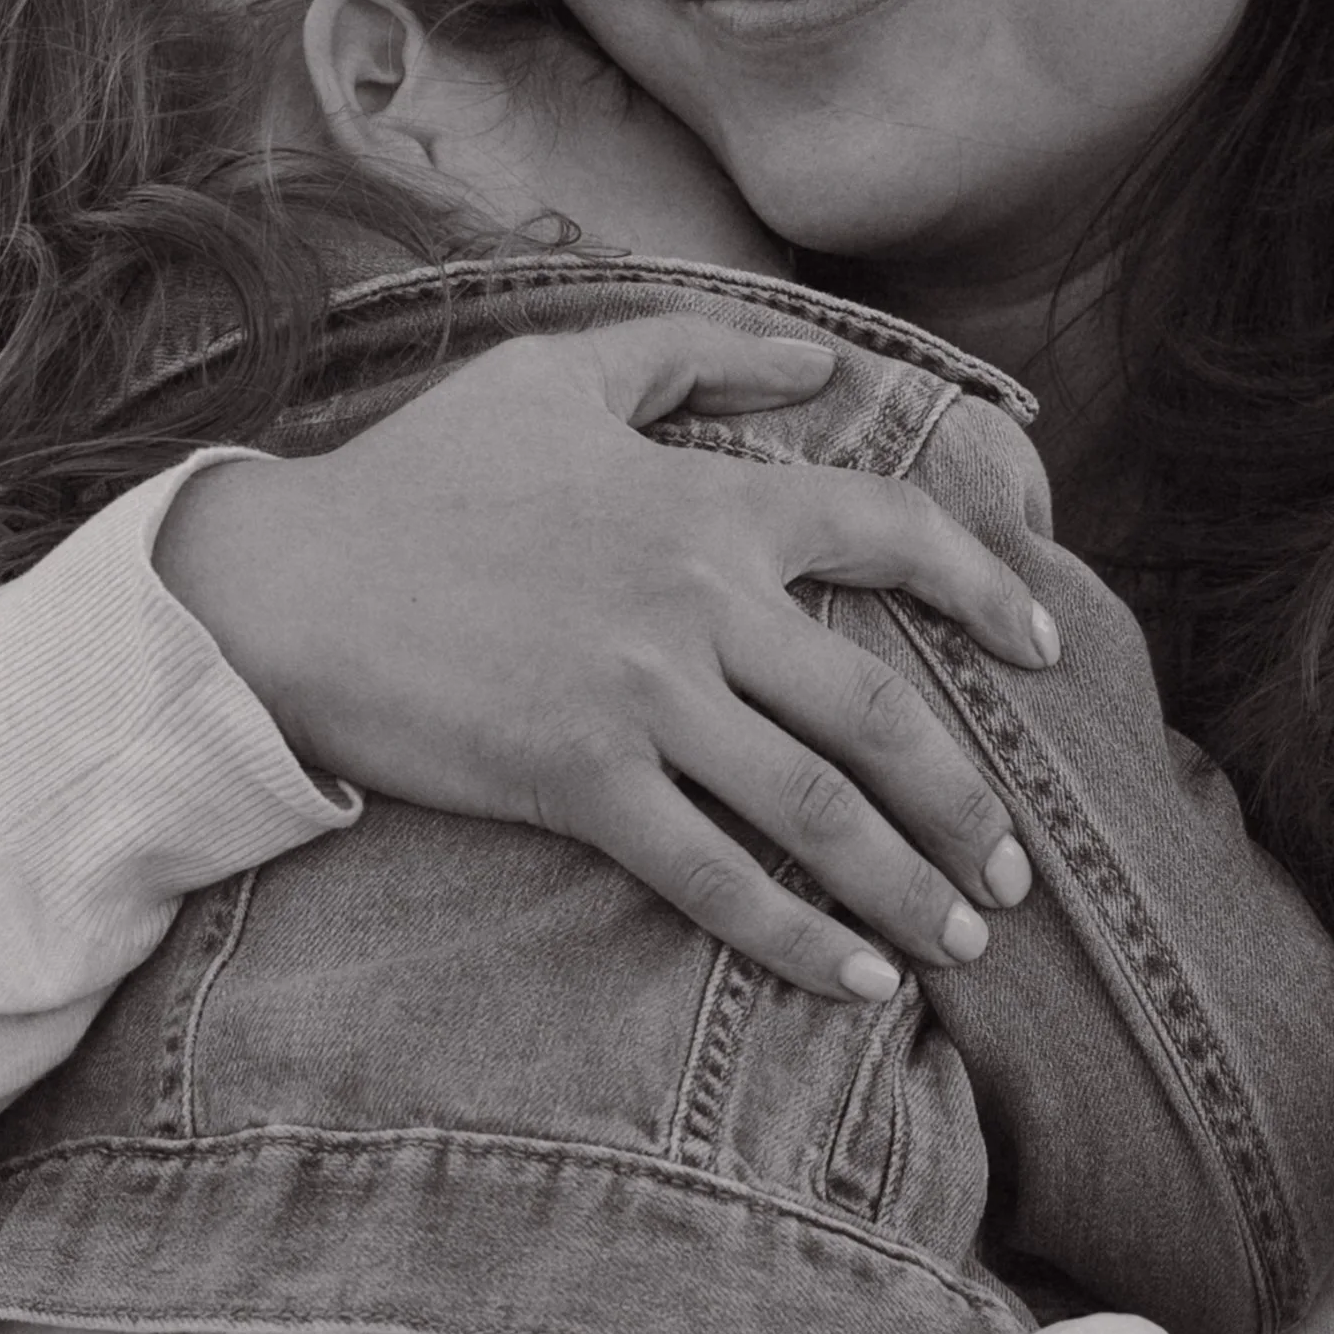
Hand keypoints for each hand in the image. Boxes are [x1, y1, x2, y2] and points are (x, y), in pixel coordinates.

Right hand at [154, 316, 1052, 1000]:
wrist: (283, 584)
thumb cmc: (418, 474)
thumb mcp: (557, 374)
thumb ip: (697, 351)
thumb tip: (821, 360)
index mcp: (708, 497)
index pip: (892, 531)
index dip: (991, 589)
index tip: (1050, 647)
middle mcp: (698, 599)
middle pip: (879, 711)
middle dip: (966, 800)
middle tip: (1013, 866)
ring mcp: (642, 696)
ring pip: (819, 807)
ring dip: (911, 886)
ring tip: (968, 940)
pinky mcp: (580, 782)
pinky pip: (717, 876)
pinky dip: (799, 937)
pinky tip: (859, 982)